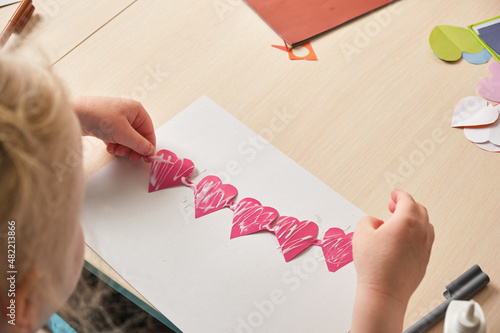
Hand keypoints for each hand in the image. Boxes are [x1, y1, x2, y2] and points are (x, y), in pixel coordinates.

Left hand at [73, 96, 155, 161]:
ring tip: (115, 150)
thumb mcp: (123, 133)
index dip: (148, 145)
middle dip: (133, 148)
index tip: (146, 157)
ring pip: (127, 139)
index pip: (149, 130)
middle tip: (130, 157)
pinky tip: (109, 147)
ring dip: (123, 148)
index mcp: (136, 110)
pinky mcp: (107, 126)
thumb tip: (150, 150)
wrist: (74, 113)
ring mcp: (117, 120)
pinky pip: (117, 139)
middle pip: (138, 136)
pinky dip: (115, 145)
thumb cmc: (98, 115)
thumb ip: (139, 144)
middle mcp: (128, 114)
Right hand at [351, 189, 433, 332]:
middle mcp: (420, 233)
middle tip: (394, 204)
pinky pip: (425, 239)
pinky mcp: (425, 260)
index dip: (399, 194)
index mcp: (406, 221)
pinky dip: (417, 232)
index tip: (394, 193)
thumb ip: (368, 220)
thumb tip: (375, 222)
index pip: (406, 200)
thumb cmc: (374, 266)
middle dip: (406, 204)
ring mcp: (425, 247)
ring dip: (413, 218)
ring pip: (425, 224)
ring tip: (399, 221)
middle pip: (419, 210)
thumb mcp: (361, 234)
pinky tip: (404, 238)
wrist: (384, 292)